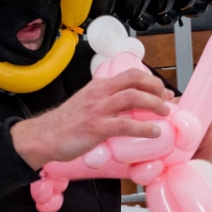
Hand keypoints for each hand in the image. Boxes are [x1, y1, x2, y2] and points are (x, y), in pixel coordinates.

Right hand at [11, 70, 172, 169]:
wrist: (44, 136)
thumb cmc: (64, 125)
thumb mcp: (86, 103)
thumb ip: (103, 101)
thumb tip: (125, 108)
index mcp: (98, 86)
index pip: (130, 74)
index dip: (150, 80)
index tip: (162, 91)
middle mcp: (99, 93)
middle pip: (134, 81)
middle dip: (156, 88)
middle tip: (167, 99)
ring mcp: (98, 110)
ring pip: (133, 98)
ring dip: (154, 104)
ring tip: (165, 113)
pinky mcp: (96, 127)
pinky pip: (126, 124)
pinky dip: (144, 127)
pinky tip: (154, 132)